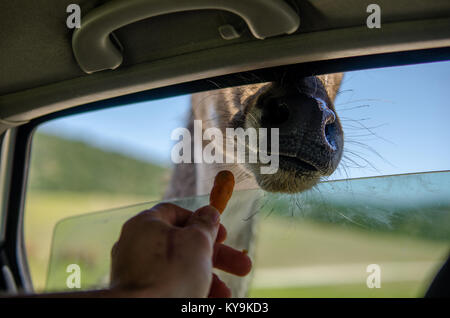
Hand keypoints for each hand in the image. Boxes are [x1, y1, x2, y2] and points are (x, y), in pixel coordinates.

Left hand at [110, 202, 251, 297]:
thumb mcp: (197, 241)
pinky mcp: (142, 292)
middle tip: (242, 266)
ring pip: (179, 270)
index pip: (175, 213)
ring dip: (208, 279)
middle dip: (217, 257)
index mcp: (146, 224)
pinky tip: (212, 299)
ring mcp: (137, 272)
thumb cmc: (171, 273)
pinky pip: (170, 286)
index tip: (223, 234)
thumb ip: (206, 224)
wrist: (146, 313)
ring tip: (225, 294)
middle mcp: (137, 246)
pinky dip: (191, 289)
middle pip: (183, 245)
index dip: (202, 221)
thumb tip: (209, 212)